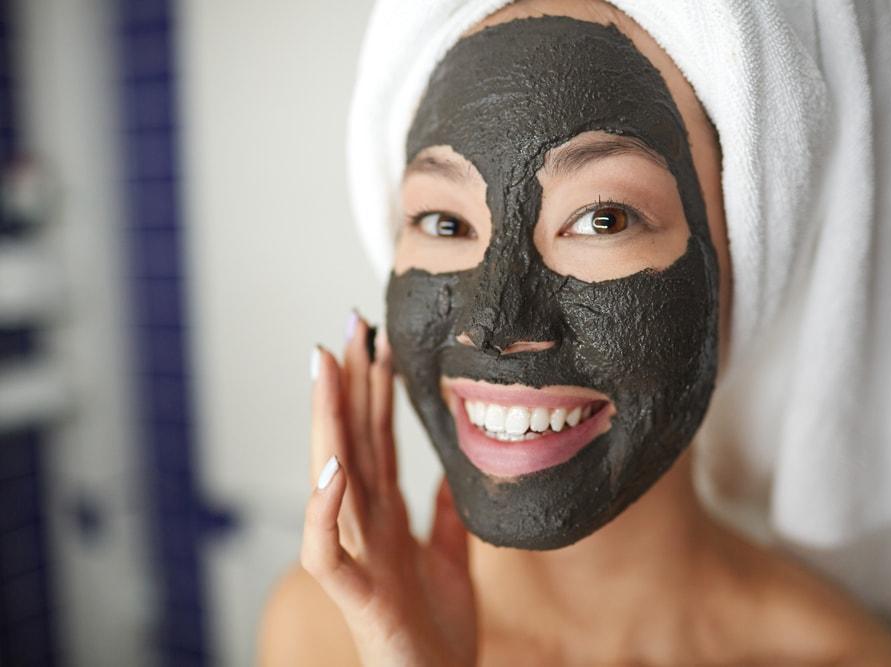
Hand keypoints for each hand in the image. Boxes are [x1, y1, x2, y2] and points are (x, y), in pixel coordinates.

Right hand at [300, 313, 477, 665]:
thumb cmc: (435, 635)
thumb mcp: (449, 560)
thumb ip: (443, 515)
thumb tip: (449, 472)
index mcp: (387, 518)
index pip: (377, 439)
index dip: (375, 390)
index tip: (377, 340)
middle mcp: (365, 528)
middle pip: (352, 443)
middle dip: (349, 383)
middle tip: (349, 326)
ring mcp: (357, 558)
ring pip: (331, 480)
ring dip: (327, 423)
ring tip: (327, 368)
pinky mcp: (356, 595)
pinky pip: (327, 551)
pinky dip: (322, 512)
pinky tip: (332, 469)